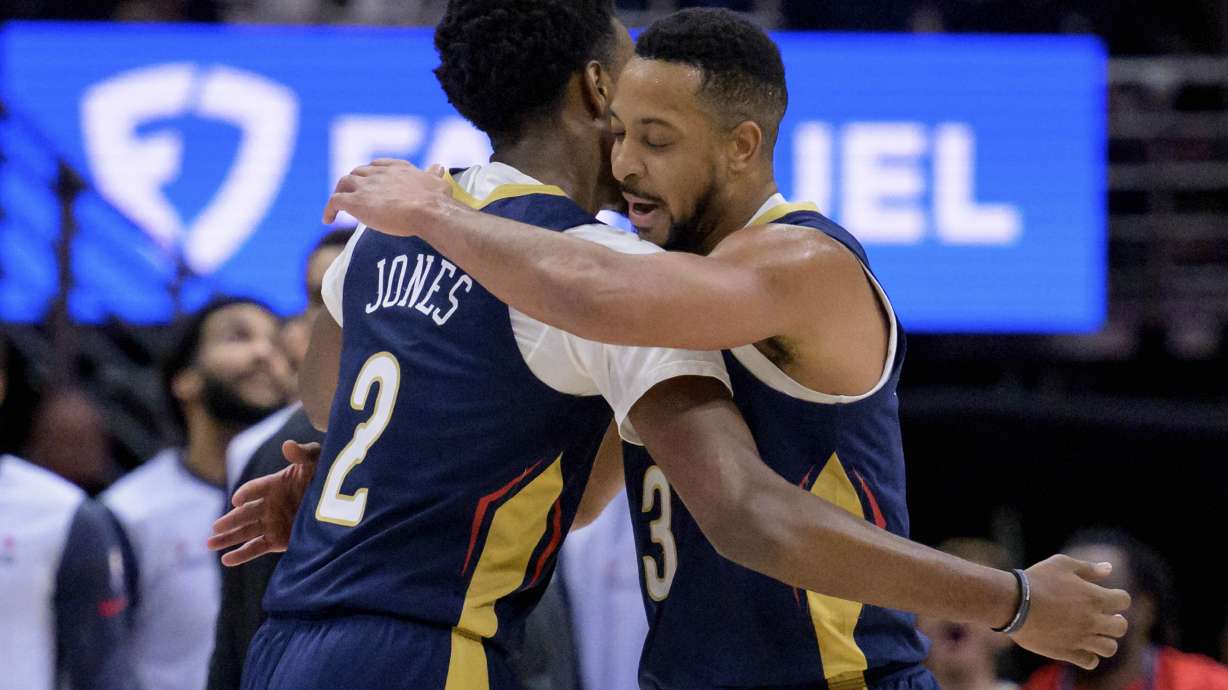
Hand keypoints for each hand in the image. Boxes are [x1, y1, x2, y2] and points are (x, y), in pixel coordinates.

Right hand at [207, 440, 320, 565]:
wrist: (340, 502)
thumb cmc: (327, 477)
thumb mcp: (316, 462)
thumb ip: (302, 453)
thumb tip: (287, 445)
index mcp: (274, 484)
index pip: (255, 489)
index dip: (246, 494)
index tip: (238, 501)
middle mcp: (269, 504)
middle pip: (244, 513)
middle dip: (229, 521)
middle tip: (215, 527)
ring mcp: (272, 523)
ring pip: (245, 532)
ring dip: (228, 538)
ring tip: (209, 544)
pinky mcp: (278, 540)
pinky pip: (256, 547)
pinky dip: (241, 554)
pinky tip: (226, 560)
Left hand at [323, 159, 454, 234]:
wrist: (428, 211)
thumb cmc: (437, 200)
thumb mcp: (438, 182)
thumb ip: (434, 174)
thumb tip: (439, 167)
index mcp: (398, 168)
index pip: (377, 165)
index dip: (371, 173)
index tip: (371, 183)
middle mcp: (379, 173)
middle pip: (358, 172)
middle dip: (354, 183)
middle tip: (354, 196)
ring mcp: (366, 186)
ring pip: (343, 183)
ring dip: (340, 192)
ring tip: (339, 207)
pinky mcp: (356, 202)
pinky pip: (334, 201)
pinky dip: (329, 209)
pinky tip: (327, 220)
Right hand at [1009, 555, 1130, 669]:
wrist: (1012, 603)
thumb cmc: (1036, 580)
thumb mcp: (1061, 564)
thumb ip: (1088, 567)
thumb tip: (1109, 568)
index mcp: (1094, 597)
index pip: (1123, 600)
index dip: (1117, 597)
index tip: (1106, 596)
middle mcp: (1092, 620)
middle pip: (1121, 627)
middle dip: (1115, 621)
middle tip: (1103, 617)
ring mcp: (1080, 638)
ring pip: (1109, 648)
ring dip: (1105, 640)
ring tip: (1093, 634)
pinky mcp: (1066, 652)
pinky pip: (1090, 661)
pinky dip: (1089, 656)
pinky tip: (1080, 646)